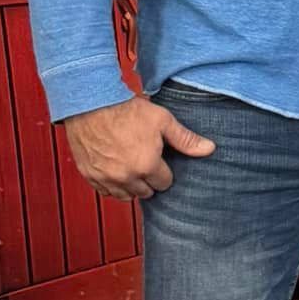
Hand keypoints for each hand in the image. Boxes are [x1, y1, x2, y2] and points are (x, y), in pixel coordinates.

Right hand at [63, 96, 214, 201]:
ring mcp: (106, 177)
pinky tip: (115, 171)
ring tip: (132, 169)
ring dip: (131, 186)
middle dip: (149, 180)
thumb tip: (209, 149)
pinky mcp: (90, 175)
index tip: (159, 161)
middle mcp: (126, 176)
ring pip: (125, 196)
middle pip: (146, 193)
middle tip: (146, 163)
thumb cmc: (125, 110)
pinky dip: (111, 185)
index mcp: (146, 165)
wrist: (90, 103)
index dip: (164, 171)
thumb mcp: (162, 120)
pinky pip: (105, 192)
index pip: (164, 183)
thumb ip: (185, 139)